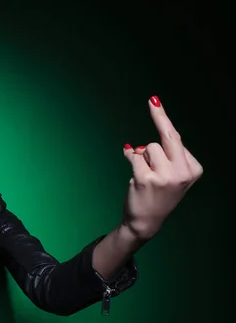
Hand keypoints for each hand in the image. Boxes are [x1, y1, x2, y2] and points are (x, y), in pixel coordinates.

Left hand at [122, 96, 202, 240]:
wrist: (146, 222)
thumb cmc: (157, 195)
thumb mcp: (171, 176)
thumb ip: (164, 157)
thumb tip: (136, 146)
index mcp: (194, 169)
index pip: (176, 140)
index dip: (163, 122)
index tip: (155, 102)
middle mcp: (183, 172)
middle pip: (169, 137)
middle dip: (159, 116)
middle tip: (152, 100)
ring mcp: (165, 176)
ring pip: (148, 148)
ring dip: (141, 156)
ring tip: (144, 174)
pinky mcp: (146, 179)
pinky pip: (133, 157)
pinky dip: (129, 157)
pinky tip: (132, 168)